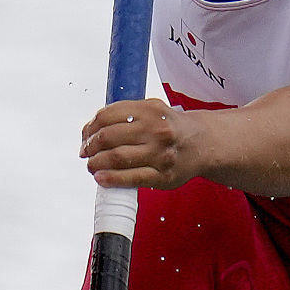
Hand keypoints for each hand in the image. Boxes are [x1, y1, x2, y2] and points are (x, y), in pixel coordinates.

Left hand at [81, 98, 197, 189]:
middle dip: (90, 146)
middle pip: (108, 137)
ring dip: (96, 163)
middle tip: (86, 152)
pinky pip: (131, 178)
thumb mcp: (151, 110)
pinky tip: (101, 178)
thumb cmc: (171, 128)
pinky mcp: (162, 176)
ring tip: (92, 165)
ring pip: (116, 158)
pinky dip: (111, 179)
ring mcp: (160, 154)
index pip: (107, 116)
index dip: (90, 128)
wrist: (204, 143)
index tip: (86, 136)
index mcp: (149, 111)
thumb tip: (90, 131)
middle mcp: (155, 131)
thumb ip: (122, 115)